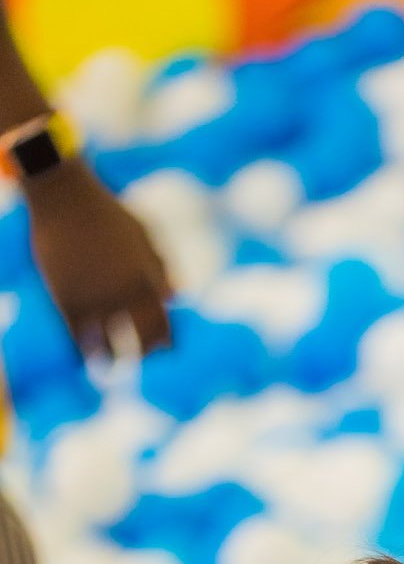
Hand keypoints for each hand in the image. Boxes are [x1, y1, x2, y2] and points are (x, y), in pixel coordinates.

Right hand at [25, 156, 171, 357]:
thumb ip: (161, 266)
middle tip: (139, 360)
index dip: (166, 343)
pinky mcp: (69, 300)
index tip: (165, 350)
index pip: (164, 326)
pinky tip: (89, 357)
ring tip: (113, 367)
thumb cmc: (107, 213)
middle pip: (142, 342)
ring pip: (111, 347)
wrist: (65, 196)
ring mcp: (97, 299)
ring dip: (114, 361)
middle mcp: (127, 295)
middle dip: (143, 355)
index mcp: (150, 280)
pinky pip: (81, 340)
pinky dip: (87, 352)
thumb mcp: (142, 235)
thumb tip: (178, 296)